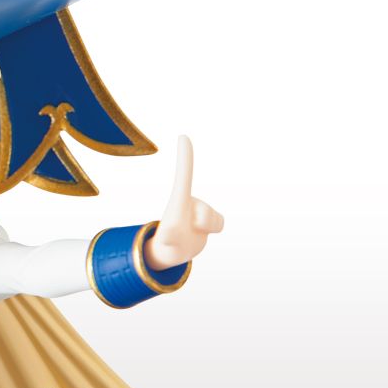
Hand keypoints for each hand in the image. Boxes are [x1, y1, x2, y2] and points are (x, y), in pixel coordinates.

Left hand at [144, 136, 223, 270]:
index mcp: (179, 200)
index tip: (183, 136)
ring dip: (206, 230)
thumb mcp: (167, 240)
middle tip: (185, 229)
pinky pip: (221, 224)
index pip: (184, 175)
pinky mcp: (211, 217)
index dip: (185, 157)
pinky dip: (213, 231)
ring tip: (192, 231)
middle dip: (201, 225)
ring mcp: (202, 208)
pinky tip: (201, 231)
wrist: (174, 251)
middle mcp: (192, 200)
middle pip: (206, 212)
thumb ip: (167, 236)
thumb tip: (165, 235)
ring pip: (214, 219)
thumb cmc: (168, 243)